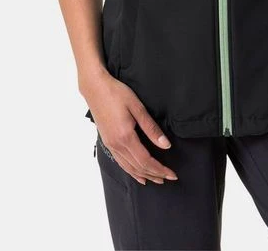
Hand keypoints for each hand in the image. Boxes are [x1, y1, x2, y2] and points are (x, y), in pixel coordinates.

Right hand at [82, 70, 178, 184]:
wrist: (95, 88)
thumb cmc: (117, 93)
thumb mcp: (137, 108)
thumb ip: (151, 128)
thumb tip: (166, 145)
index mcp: (126, 137)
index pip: (146, 161)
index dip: (160, 169)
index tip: (172, 174)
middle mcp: (117, 145)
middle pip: (138, 167)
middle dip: (155, 174)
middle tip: (169, 178)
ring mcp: (111, 145)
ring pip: (129, 167)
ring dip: (144, 175)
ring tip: (156, 179)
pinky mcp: (107, 142)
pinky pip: (121, 162)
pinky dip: (131, 171)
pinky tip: (137, 174)